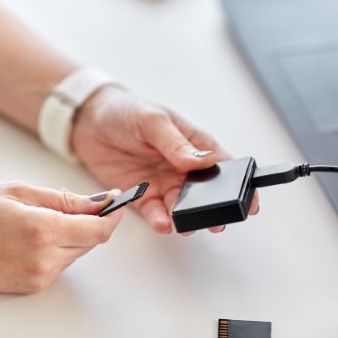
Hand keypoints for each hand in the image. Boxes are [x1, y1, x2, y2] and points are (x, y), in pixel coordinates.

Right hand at [0, 183, 121, 293]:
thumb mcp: (17, 191)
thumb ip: (63, 199)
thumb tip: (97, 202)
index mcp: (41, 230)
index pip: (98, 229)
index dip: (113, 215)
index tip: (118, 201)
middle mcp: (43, 259)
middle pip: (91, 242)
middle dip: (92, 221)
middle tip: (81, 202)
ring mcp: (37, 276)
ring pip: (76, 253)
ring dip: (74, 234)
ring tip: (44, 217)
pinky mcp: (30, 286)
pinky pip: (59, 263)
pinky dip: (58, 247)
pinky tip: (34, 234)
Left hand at [72, 86, 258, 233]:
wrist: (88, 122)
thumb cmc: (125, 112)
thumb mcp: (153, 121)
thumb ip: (177, 144)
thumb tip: (204, 160)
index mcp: (194, 145)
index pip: (223, 166)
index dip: (239, 184)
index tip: (249, 201)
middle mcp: (182, 168)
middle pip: (206, 194)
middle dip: (213, 209)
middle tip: (217, 222)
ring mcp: (163, 183)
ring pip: (182, 208)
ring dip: (187, 219)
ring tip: (187, 225)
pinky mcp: (142, 196)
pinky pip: (156, 212)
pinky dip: (161, 220)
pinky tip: (164, 224)